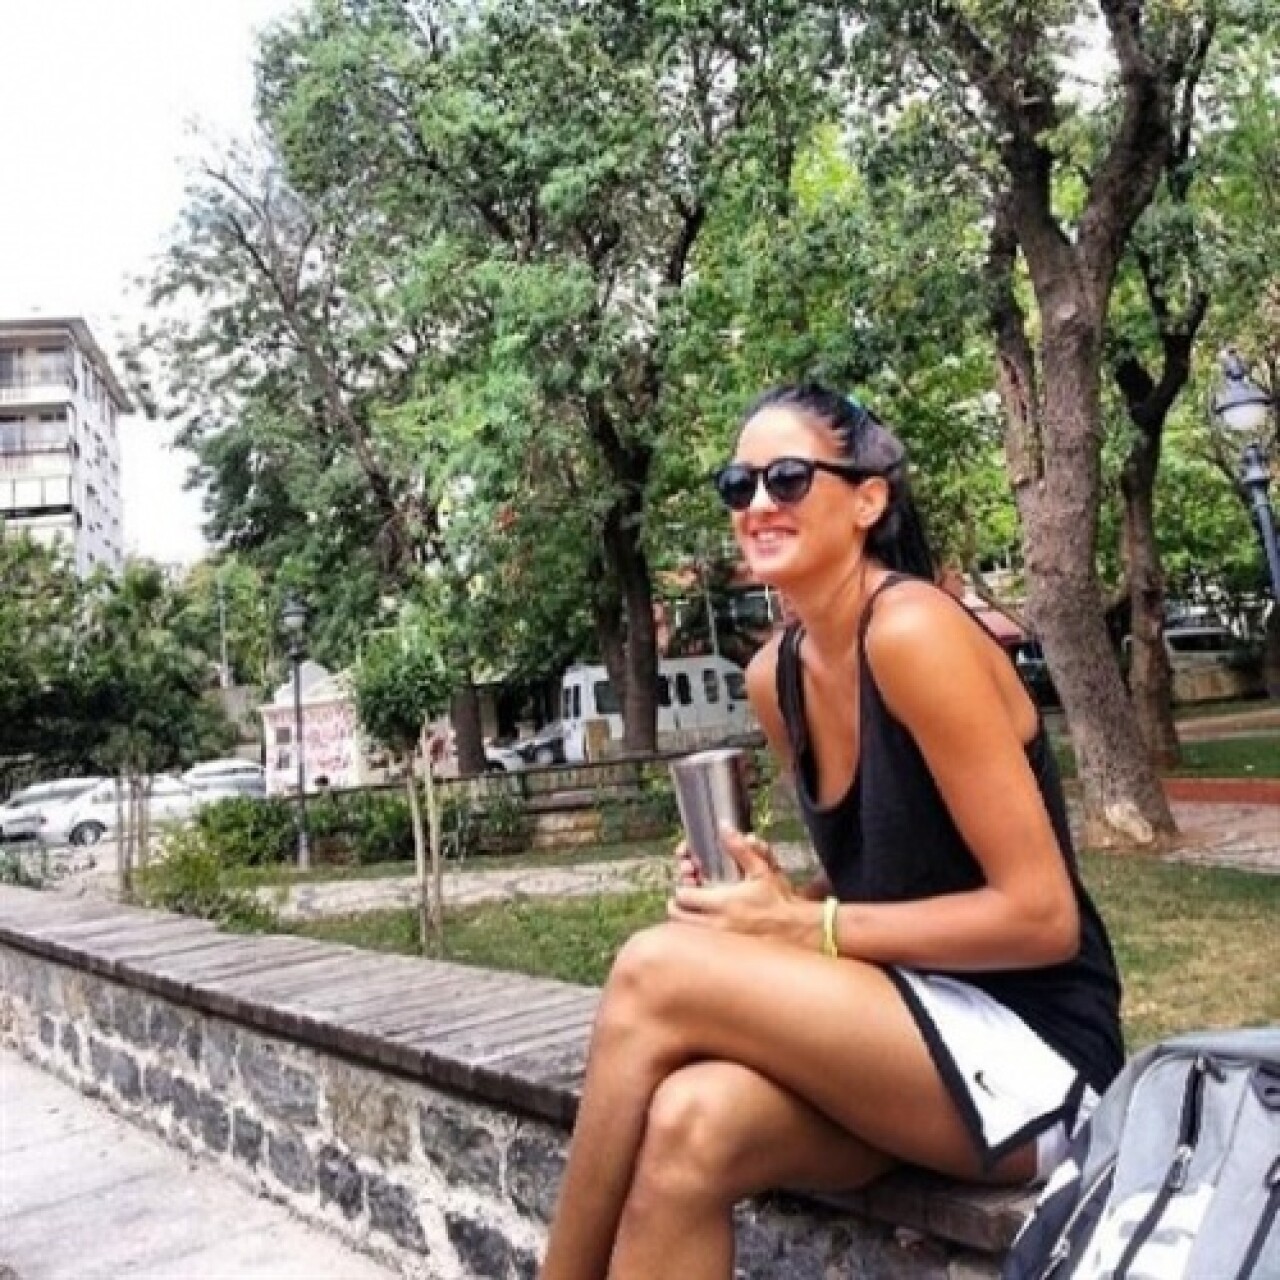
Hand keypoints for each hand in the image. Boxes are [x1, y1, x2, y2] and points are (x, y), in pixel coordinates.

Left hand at [668, 824, 807, 944]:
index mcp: (722, 902)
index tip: (690, 883)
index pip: (683, 896)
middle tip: (683, 899)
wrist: (797, 929)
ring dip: (684, 921)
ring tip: (693, 912)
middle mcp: (716, 924)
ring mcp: (720, 941)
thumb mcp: (761, 870)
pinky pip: (700, 945)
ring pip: (686, 933)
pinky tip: (707, 927)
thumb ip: (740, 849)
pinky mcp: (725, 953)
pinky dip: (696, 936)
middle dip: (677, 905)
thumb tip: (724, 827)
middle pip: (677, 917)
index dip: (682, 887)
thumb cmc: (779, 900)